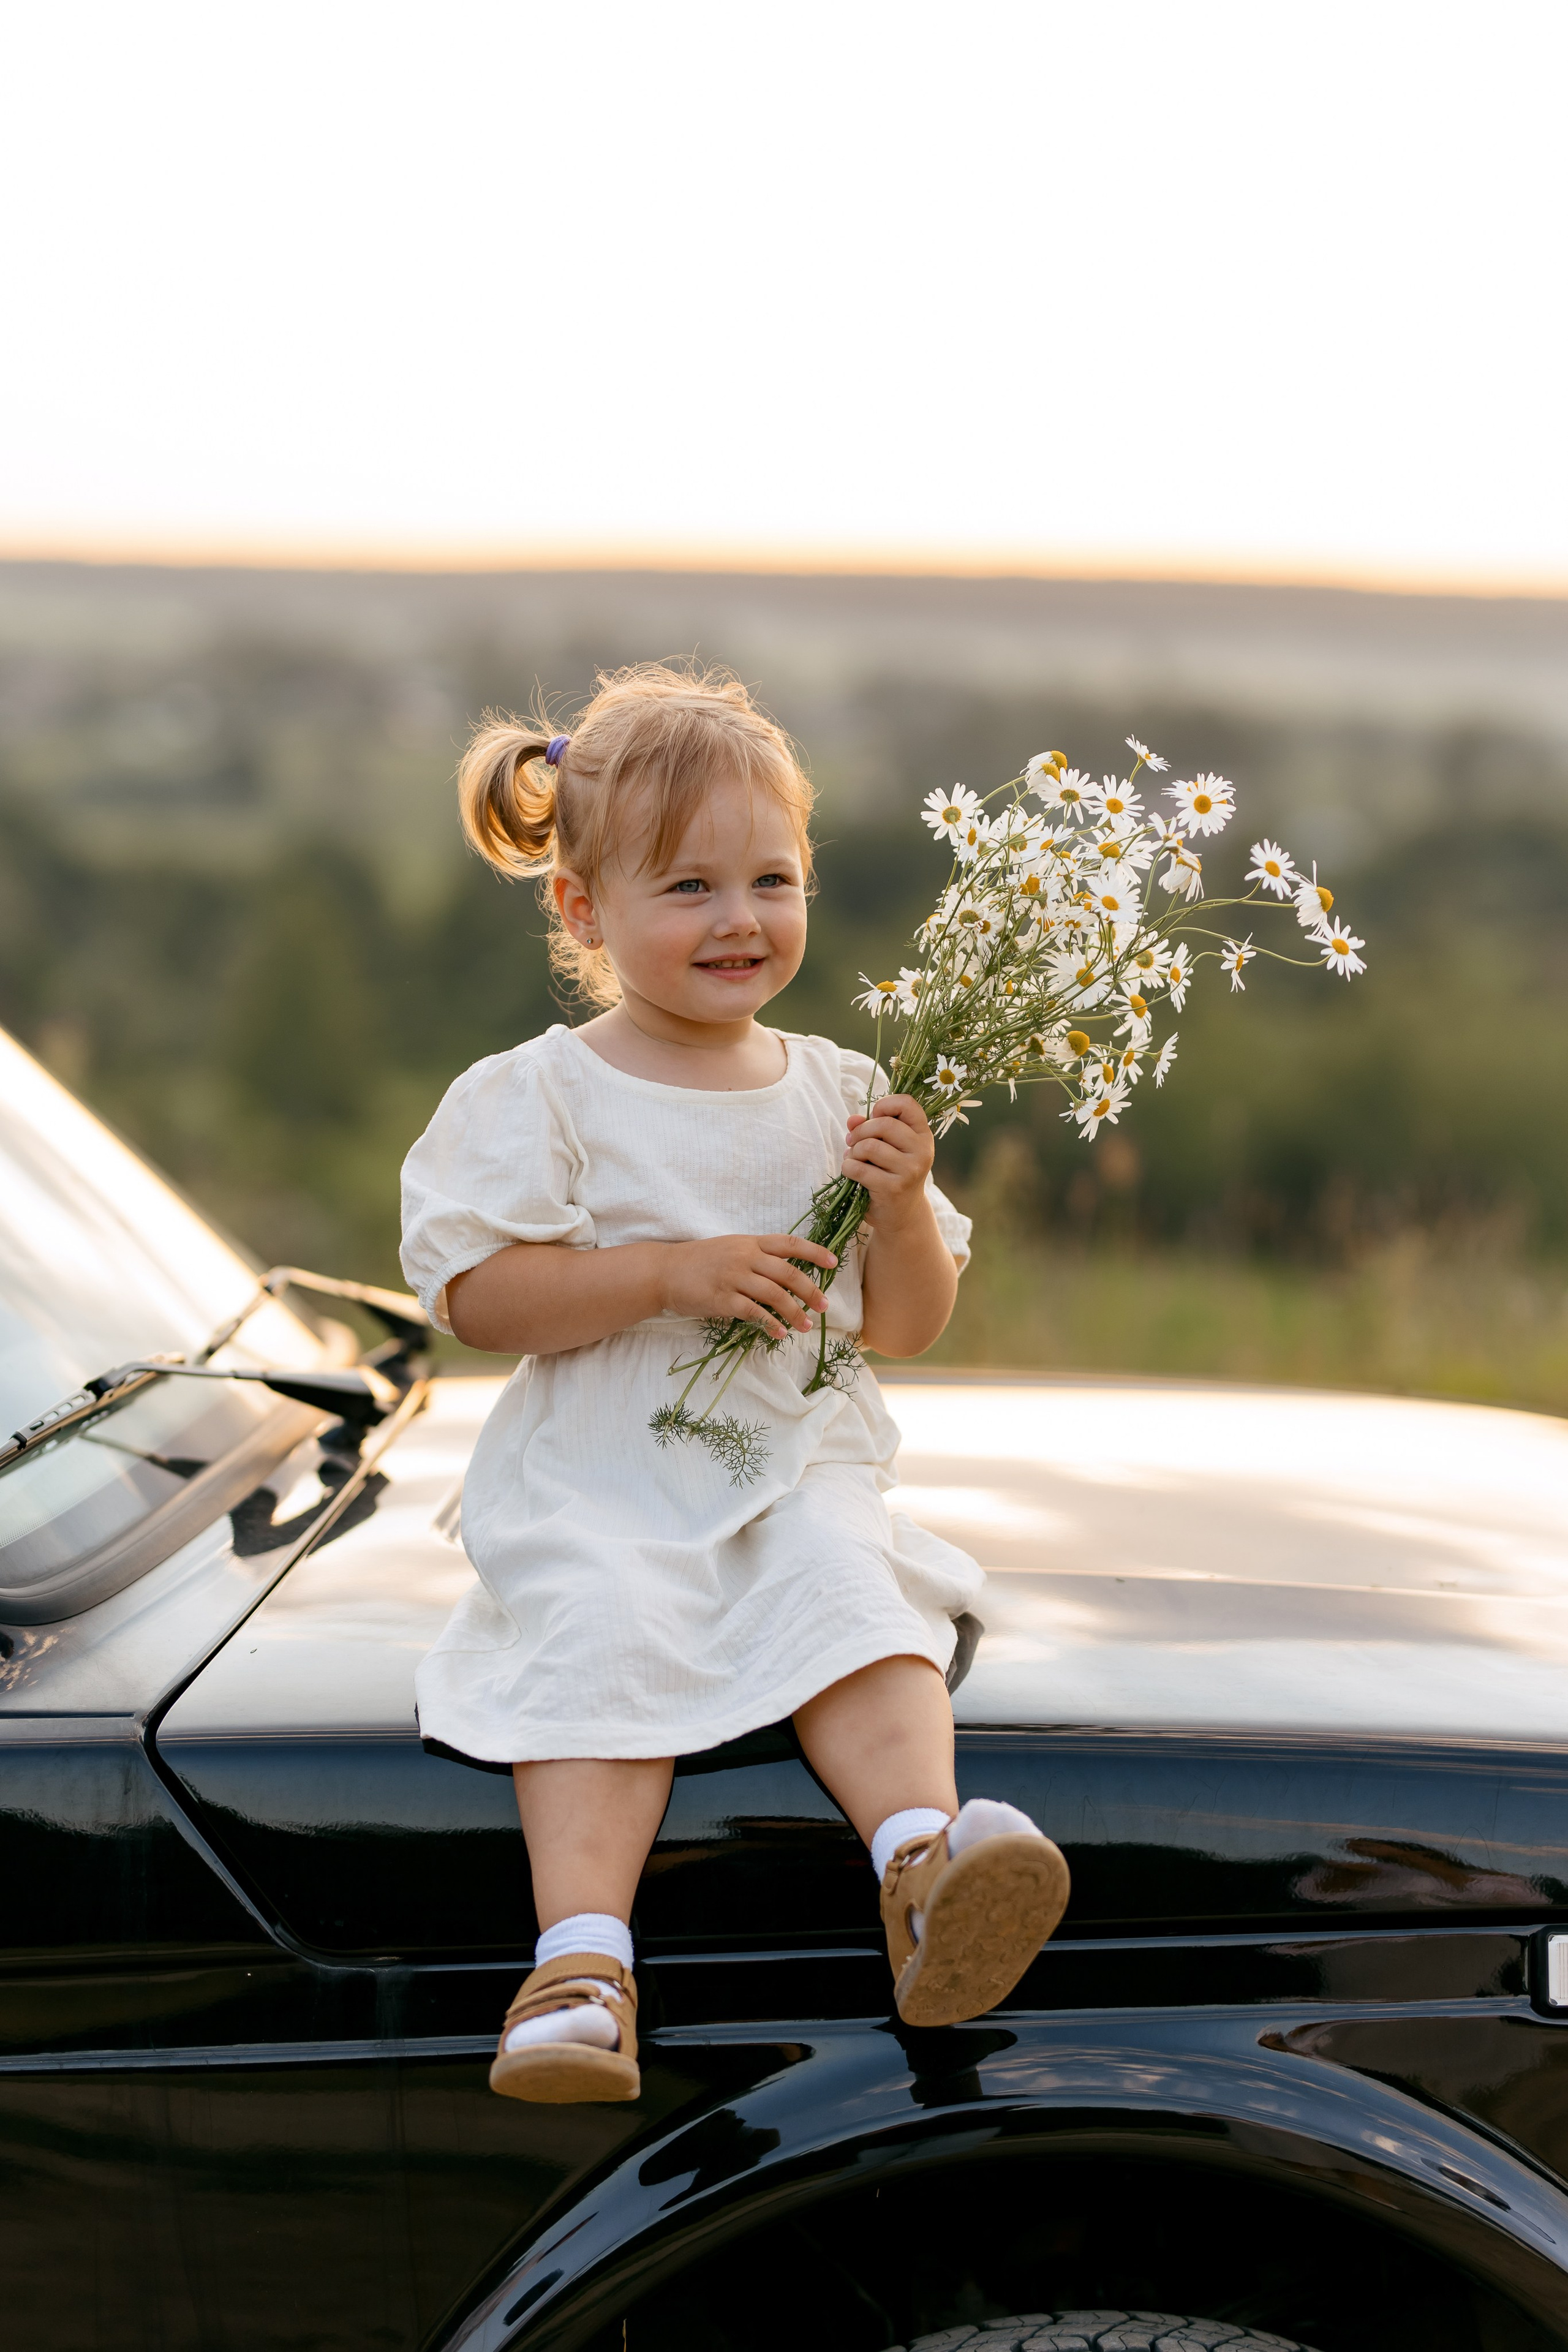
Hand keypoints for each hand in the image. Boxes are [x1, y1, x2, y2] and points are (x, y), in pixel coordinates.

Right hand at [659, 1233, 838, 1341]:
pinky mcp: (722, 1299)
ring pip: (775, 1294)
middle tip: (824, 1306)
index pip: (790, 1243)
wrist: (664, 1271)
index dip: (815, 1252)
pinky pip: (754, 1312)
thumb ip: (757, 1256)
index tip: (834, 1263)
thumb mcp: (731, 1248)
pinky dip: (770, 1323)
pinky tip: (779, 1333)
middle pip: (788, 1272)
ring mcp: (733, 1277)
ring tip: (806, 1326)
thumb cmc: (700, 1261)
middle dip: (811, 1290)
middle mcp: (744, 1257)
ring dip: (795, 1312)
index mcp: (750, 1242)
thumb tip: (788, 1272)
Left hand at [843, 1094, 935, 1228]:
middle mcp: (922, 1151)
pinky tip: (852, 1172)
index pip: (907, 1104)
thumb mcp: (886, 1147)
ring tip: (854, 1159)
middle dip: (860, 1132)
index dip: (885, 1105)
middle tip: (853, 1142)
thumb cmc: (891, 1174)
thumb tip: (852, 1119)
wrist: (901, 1214)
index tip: (874, 1117)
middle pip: (883, 1124)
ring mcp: (910, 1170)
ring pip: (869, 1146)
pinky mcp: (894, 1188)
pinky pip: (859, 1169)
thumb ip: (869, 1128)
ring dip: (853, 1152)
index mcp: (923, 1135)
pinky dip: (848, 1168)